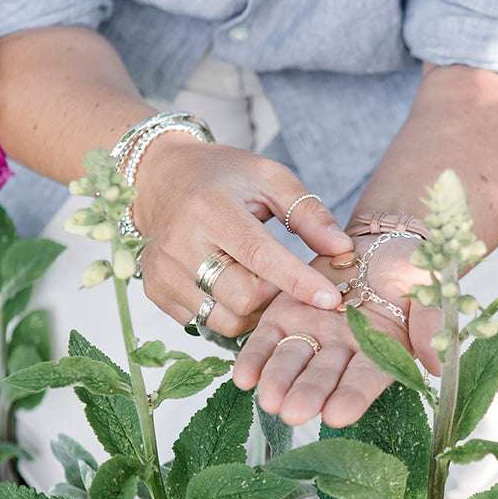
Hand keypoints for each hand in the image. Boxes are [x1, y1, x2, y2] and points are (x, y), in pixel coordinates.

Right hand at [131, 137, 352, 335]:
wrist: (162, 178)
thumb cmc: (224, 176)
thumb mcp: (270, 178)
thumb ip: (308, 213)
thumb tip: (342, 250)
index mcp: (210, 208)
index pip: (260, 256)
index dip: (298, 282)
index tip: (332, 298)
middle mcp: (180, 242)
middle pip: (243, 298)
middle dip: (276, 297)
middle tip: (288, 282)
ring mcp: (163, 270)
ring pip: (225, 319)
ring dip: (254, 311)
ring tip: (260, 283)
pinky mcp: (155, 290)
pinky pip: (204, 322)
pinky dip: (228, 313)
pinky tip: (232, 286)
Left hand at [232, 234, 443, 427]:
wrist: (380, 240)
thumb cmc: (412, 268)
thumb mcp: (430, 289)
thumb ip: (431, 323)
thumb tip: (438, 364)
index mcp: (382, 353)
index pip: (366, 379)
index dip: (352, 396)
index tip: (338, 414)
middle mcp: (344, 352)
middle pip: (324, 377)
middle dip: (308, 394)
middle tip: (292, 412)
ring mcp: (312, 335)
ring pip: (292, 362)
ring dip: (279, 381)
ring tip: (267, 398)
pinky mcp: (285, 315)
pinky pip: (267, 341)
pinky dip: (254, 359)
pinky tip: (243, 377)